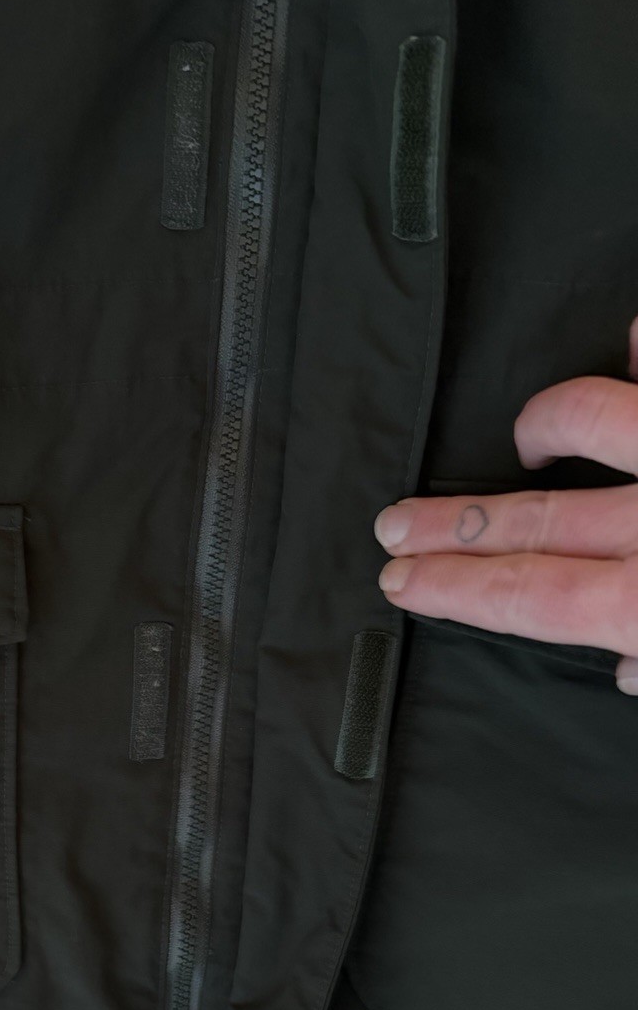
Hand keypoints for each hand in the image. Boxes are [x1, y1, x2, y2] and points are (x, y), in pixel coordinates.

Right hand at [373, 314, 637, 694]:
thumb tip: (631, 669)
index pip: (526, 596)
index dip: (453, 588)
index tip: (400, 580)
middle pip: (532, 521)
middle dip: (452, 524)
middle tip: (395, 524)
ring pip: (597, 416)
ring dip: (543, 424)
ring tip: (522, 438)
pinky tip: (631, 340)